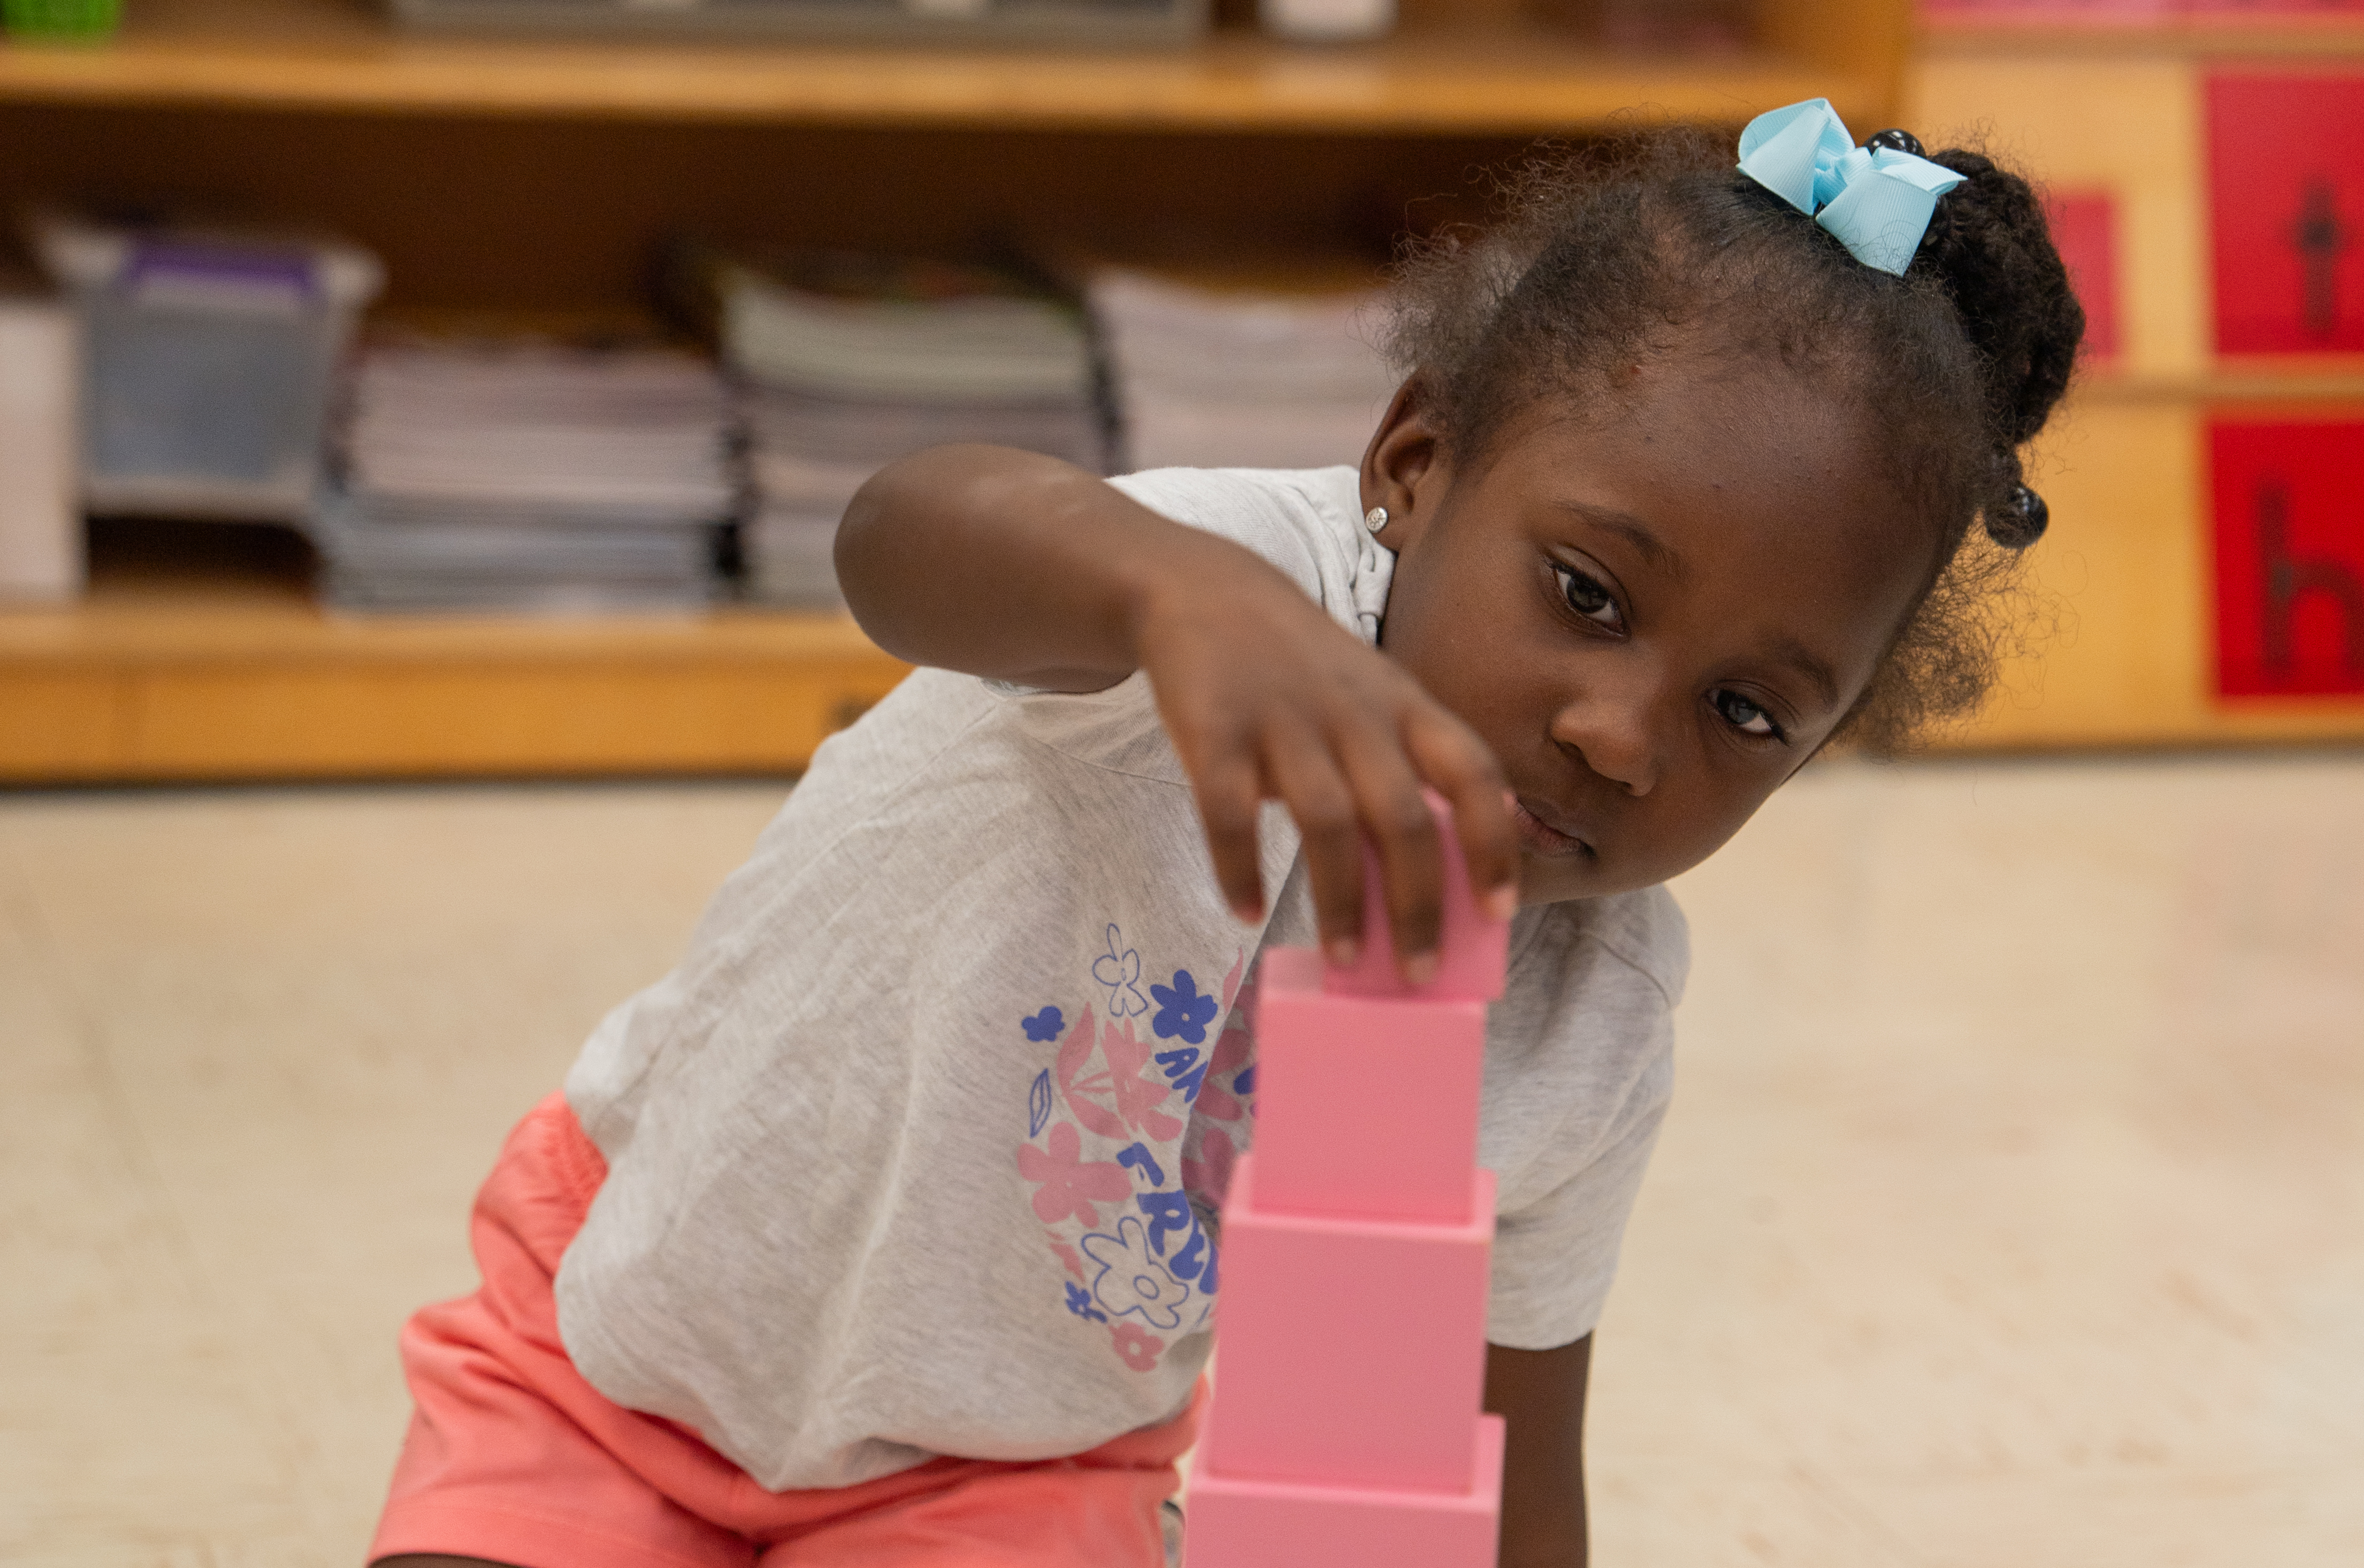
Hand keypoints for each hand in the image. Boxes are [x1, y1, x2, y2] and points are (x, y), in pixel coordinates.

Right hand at [1131, 541, 1519, 981]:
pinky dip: (1239, 869)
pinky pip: (1230, 812)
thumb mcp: (1376, 695)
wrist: (1203, 591)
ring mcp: (1282, 719)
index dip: (1494, 843)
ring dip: (1339, 900)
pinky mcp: (1213, 728)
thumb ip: (1411, 765)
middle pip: (1403, 816)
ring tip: (1341, 959)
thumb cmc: (1305, 668)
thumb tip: (1447, 873)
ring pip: (1326, 823)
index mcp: (1405, 706)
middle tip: (1415, 975)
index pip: (1473, 773)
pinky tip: (1246, 912)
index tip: (1500, 912)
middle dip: (1417, 905)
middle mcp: (1354, 712)